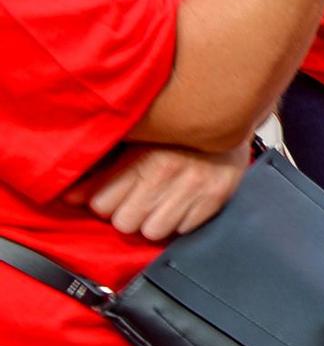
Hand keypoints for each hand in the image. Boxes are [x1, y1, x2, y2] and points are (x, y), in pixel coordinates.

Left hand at [63, 142, 251, 240]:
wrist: (230, 113)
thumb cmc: (177, 130)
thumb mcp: (137, 141)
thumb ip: (103, 169)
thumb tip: (70, 198)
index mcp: (141, 156)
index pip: (101, 204)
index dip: (107, 202)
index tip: (117, 193)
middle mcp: (165, 173)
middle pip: (124, 223)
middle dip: (129, 214)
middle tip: (141, 199)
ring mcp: (192, 188)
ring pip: (153, 232)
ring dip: (155, 221)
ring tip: (163, 202)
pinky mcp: (215, 198)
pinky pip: (183, 230)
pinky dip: (182, 221)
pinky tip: (184, 203)